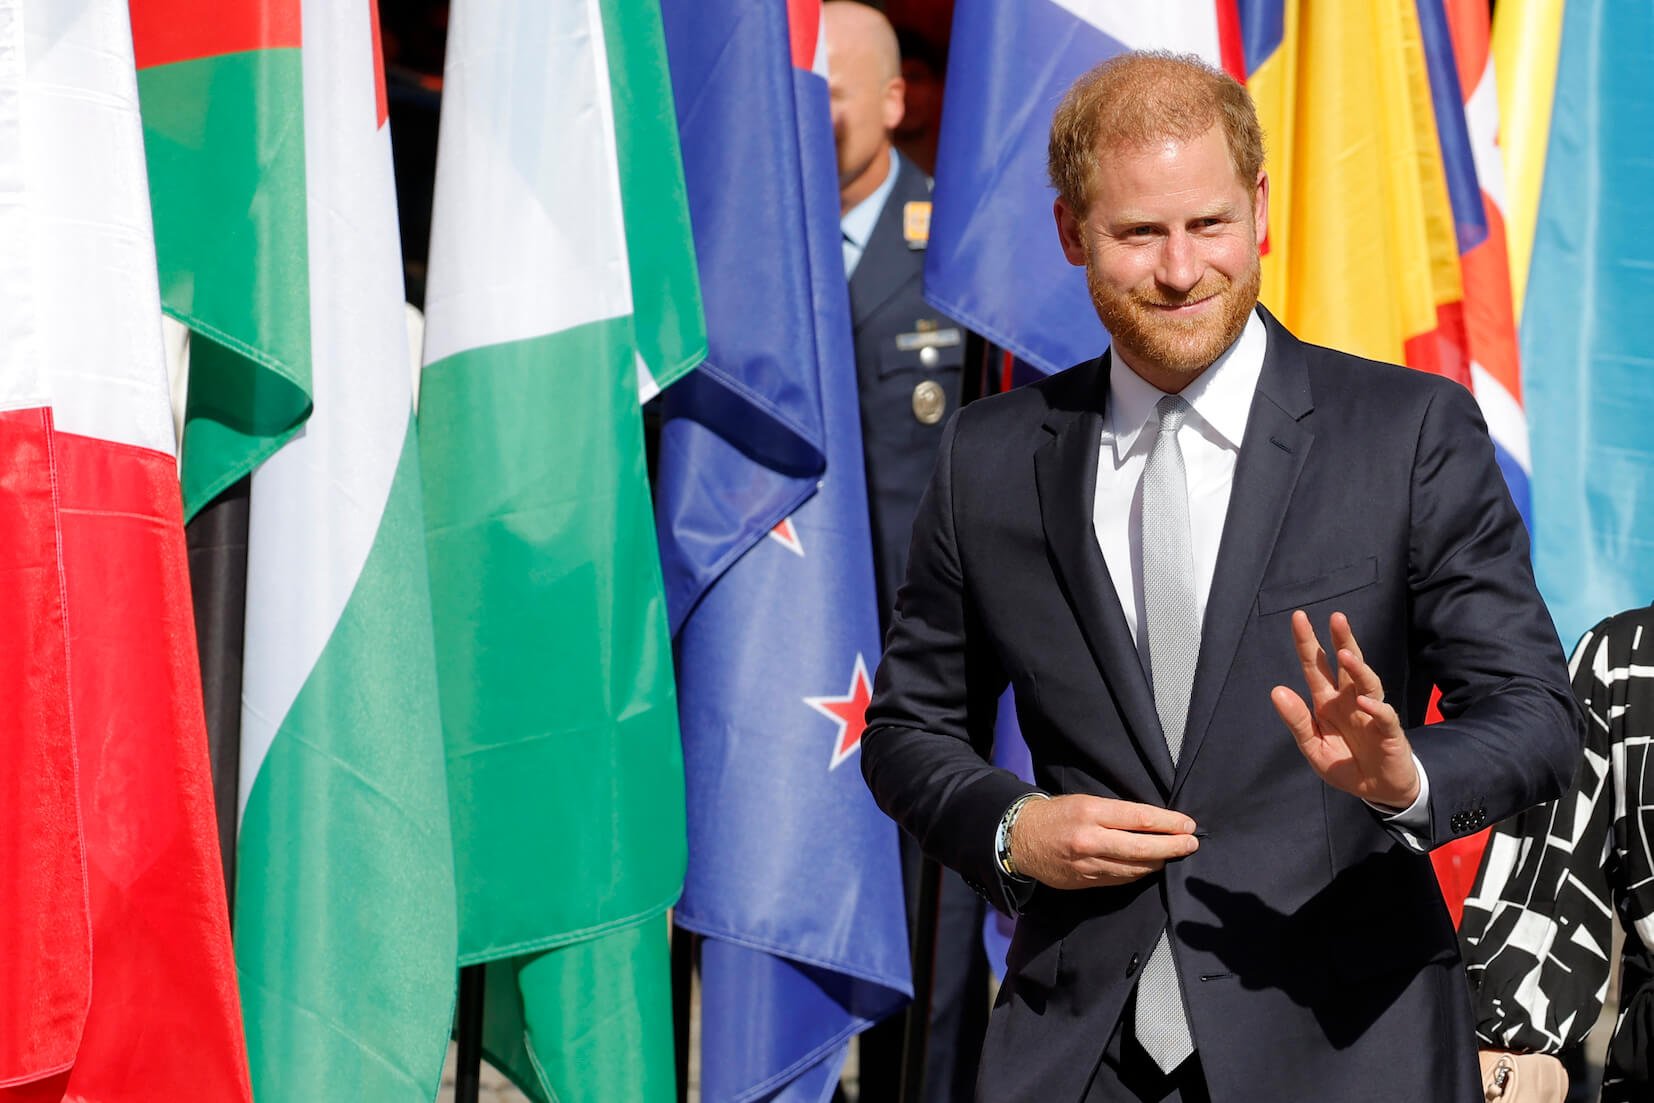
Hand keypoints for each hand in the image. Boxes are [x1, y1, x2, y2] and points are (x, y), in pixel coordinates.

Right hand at [1010, 794, 1197, 889]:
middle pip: (1143, 848)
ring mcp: (1087, 865)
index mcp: (1091, 812)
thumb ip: (1116, 813)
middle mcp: (1090, 840)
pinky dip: (1139, 873)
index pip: (1140, 818)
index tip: (1188, 825)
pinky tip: (1149, 867)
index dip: (1169, 823)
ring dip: (1159, 862)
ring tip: (1174, 856)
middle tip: (1192, 844)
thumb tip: (1153, 823)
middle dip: (1173, 847)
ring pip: (1135, 868)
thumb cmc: (1056, 814)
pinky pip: (1120, 880)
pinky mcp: (1085, 882)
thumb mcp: (1084, 801)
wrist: (1019, 839)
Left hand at [1271, 610, 1419, 808]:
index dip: (1308, 643)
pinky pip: (1384, 716)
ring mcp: (1371, 714)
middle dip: (1342, 640)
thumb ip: (1297, 721)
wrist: (1380, 790)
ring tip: (1346, 654)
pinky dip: (1376, 708)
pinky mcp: (1389, 732)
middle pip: (1346, 665)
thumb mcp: (1313, 747)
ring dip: (1357, 669)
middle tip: (1336, 617)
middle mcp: (1350, 701)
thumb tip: (1276, 690)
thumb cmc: (1346, 765)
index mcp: (1327, 702)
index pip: (1316, 667)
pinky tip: (1365, 702)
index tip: (1299, 617)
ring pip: (1367, 683)